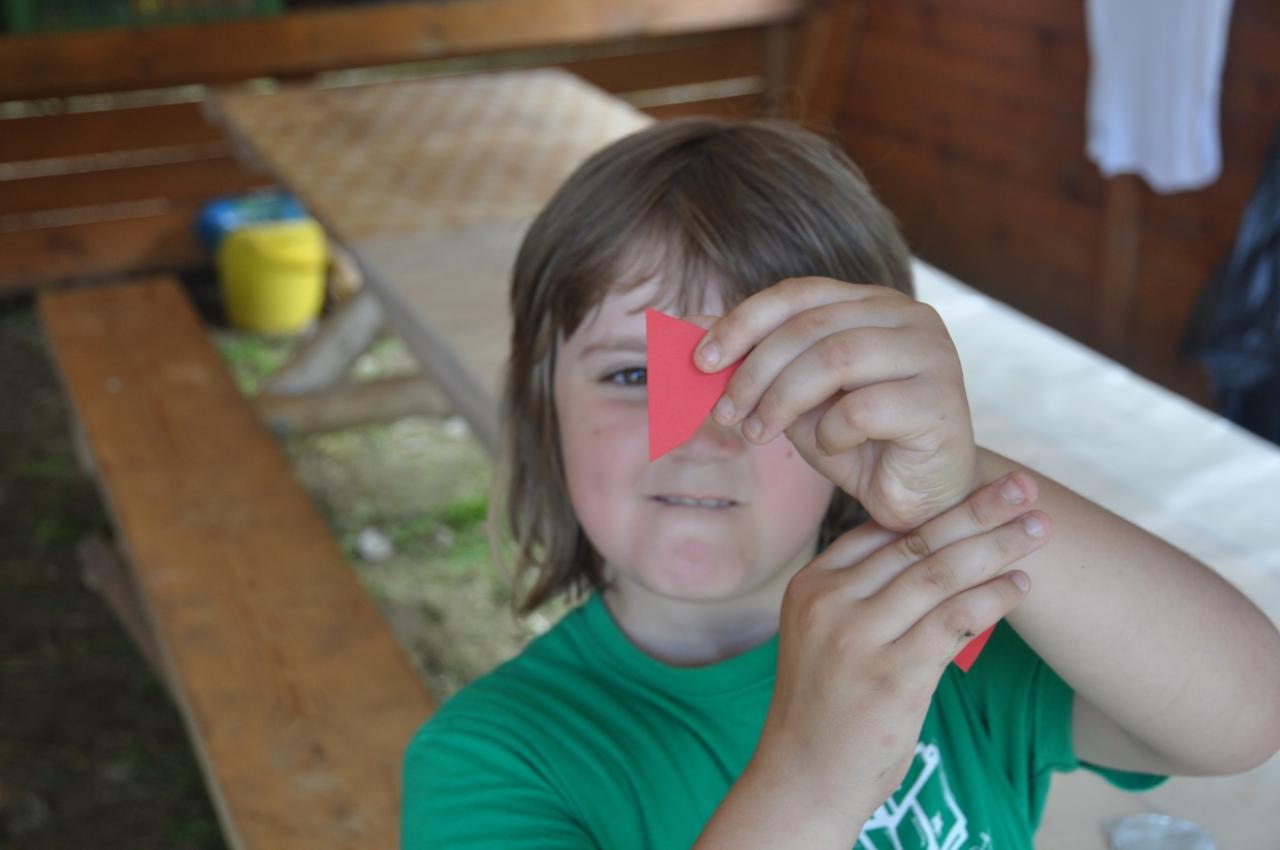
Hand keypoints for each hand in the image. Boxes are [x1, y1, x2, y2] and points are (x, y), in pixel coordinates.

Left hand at [694, 277, 974, 530]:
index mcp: (872, 303)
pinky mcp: (941, 400)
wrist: (916, 497)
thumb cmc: (856, 442)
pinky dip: (831, 433)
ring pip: (835, 359)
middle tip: (727, 413)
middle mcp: (908, 317)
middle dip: (755, 372)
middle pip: (810, 327)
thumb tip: (684, 328)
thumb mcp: (792, 396)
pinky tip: (832, 449)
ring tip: (760, 433)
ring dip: (782, 401)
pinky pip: (864, 408)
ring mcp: (932, 354)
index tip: (701, 361)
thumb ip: (751, 359)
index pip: (797, 294)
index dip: (742, 322)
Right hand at [748, 471, 1048, 827]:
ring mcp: (857, 638)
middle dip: (977, 510)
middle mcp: (829, 602)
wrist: (803, 777)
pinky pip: (954, 621)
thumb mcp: (824, 636)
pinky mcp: (891, 676)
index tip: (983, 485)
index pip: (880, 530)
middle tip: (1023, 487)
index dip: (937, 505)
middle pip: (915, 542)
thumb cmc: (825, 707)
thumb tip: (927, 552)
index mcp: (811, 585)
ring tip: (1038, 530)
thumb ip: (863, 594)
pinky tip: (1019, 586)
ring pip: (938, 573)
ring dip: (996, 547)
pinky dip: (992, 598)